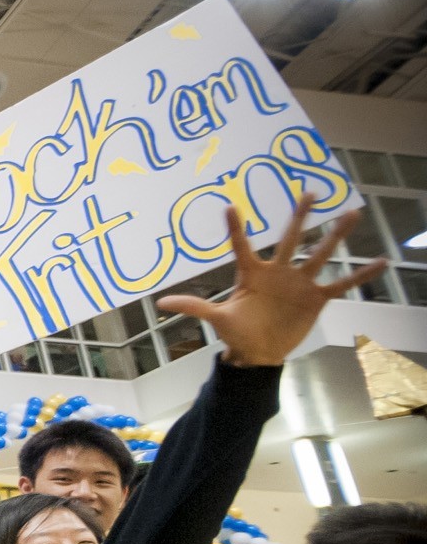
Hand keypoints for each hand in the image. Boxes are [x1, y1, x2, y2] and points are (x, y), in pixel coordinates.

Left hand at [155, 194, 386, 367]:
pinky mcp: (317, 299)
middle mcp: (278, 272)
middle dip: (301, 217)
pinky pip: (342, 284)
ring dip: (336, 236)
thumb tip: (162, 302)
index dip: (235, 228)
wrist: (259, 352)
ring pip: (320, 254)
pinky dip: (360, 274)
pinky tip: (382, 262)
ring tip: (354, 213)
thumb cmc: (237, 332)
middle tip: (311, 192)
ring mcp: (300, 283)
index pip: (241, 246)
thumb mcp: (217, 319)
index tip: (229, 206)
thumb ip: (195, 306)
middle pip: (290, 239)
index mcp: (251, 274)